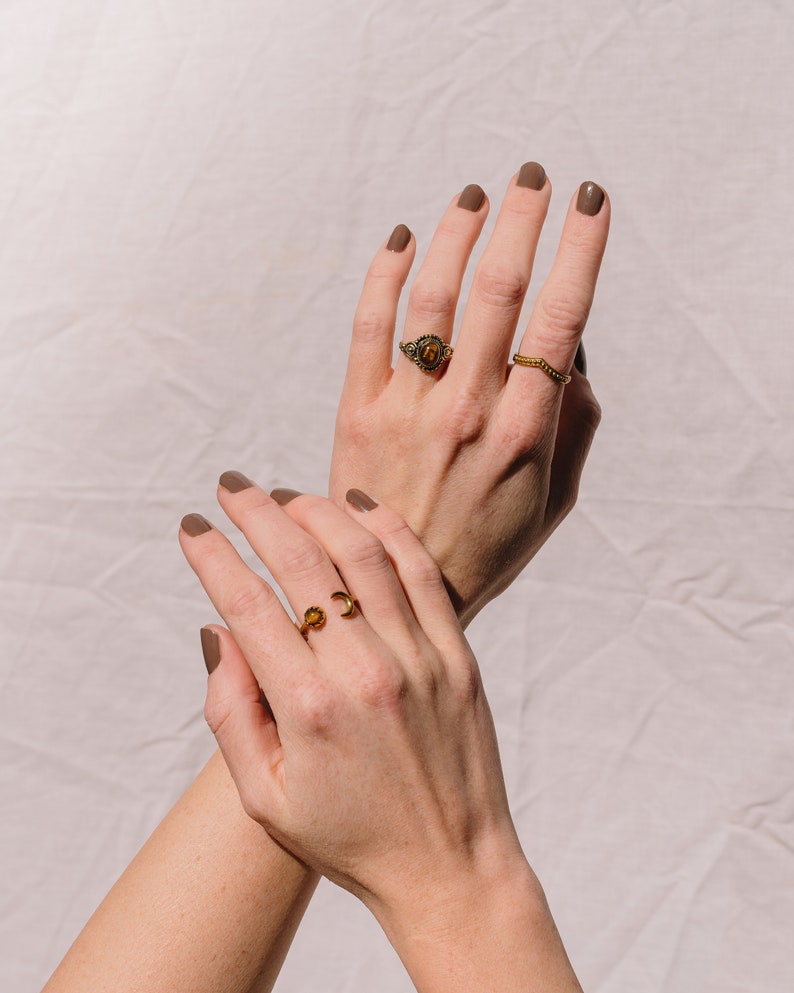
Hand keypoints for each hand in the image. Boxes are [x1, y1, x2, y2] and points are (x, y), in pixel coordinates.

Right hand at [180, 475, 517, 904]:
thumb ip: (231, 712)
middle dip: (256, 513)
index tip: (192, 528)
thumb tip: (216, 631)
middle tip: (230, 488)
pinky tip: (359, 507)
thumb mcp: (265, 797)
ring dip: (317, 510)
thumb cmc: (349, 837)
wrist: (450, 866)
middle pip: (301, 560)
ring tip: (286, 496)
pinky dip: (387, 529)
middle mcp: (363, 671)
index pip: (246, 603)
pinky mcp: (456, 654)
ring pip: (361, 552)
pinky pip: (421, 571)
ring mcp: (417, 657)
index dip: (211, 556)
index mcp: (307, 708)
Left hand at [329, 167, 608, 624]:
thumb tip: (574, 355)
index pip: (561, 319)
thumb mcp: (552, 502)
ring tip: (474, 195)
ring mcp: (409, 407)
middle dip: (522, 220)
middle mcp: (468, 410)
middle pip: (500, 290)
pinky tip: (403, 239)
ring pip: (435, 297)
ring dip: (458, 234)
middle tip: (533, 177)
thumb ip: (573, 427)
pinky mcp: (358, 410)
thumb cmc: (483, 547)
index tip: (591, 203)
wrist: (394, 590)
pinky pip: (369, 327)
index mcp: (526, 433)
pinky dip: (385, 274)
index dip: (581, 250)